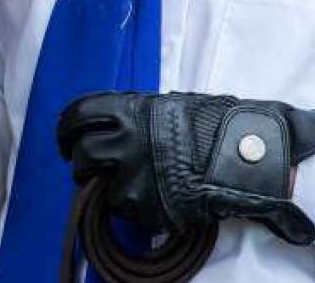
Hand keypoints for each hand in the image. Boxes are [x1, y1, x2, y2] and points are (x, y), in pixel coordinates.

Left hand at [56, 92, 314, 243]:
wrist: (248, 156)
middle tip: (94, 167)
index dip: (67, 129)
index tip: (67, 138)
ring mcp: (131, 175)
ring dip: (107, 186)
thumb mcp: (173, 105)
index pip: (77, 116)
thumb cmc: (217, 124)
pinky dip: (134, 206)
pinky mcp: (144, 206)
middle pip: (81, 154)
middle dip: (84, 162)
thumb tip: (118, 123)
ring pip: (98, 186)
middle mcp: (123, 141)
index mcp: (129, 110)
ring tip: (128, 184)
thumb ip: (140, 114)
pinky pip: (125, 209)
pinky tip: (152, 198)